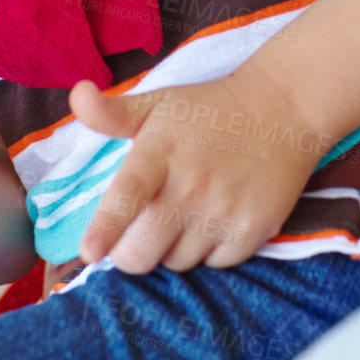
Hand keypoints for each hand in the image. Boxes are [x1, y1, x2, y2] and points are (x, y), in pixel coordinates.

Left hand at [68, 67, 333, 273]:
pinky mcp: (255, 229)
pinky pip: (216, 264)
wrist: (282, 109)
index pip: (128, 195)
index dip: (107, 227)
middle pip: (143, 252)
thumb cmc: (208, 110)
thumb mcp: (158, 102)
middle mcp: (192, 185)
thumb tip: (77, 95)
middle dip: (131, 251)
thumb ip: (112, 113)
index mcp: (160, 153)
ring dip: (173, 248)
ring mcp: (225, 210)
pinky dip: (210, 250)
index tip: (90, 252)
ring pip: (177, 263)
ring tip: (186, 212)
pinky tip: (216, 218)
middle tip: (139, 231)